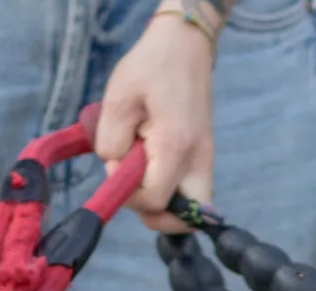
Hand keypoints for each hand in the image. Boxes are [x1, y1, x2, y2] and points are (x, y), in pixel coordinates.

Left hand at [95, 4, 219, 232]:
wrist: (185, 46)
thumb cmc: (149, 67)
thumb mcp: (117, 98)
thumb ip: (110, 140)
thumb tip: (115, 169)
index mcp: (175, 146)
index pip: (154, 200)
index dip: (128, 194)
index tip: (117, 164)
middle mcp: (198, 161)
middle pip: (183, 220)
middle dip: (154, 213)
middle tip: (134, 187)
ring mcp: (206, 161)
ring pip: (191, 211)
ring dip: (162, 204)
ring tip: (142, 177)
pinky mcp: (205, 158)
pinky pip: (193, 194)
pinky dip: (172, 193)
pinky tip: (153, 170)